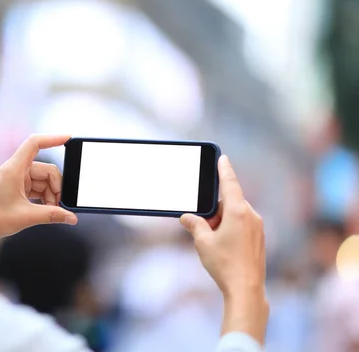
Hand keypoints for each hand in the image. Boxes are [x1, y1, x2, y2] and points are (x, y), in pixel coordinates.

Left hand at [0, 134, 77, 241]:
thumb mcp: (26, 217)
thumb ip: (52, 215)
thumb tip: (71, 218)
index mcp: (14, 169)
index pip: (35, 143)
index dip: (52, 138)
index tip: (68, 139)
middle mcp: (16, 170)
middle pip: (46, 169)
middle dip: (56, 187)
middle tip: (58, 206)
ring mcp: (16, 179)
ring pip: (43, 181)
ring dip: (50, 195)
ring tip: (51, 212)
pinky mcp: (16, 188)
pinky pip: (36, 188)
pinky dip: (43, 198)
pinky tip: (45, 210)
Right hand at [179, 155, 267, 342]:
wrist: (246, 289)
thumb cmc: (224, 264)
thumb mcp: (203, 242)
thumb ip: (195, 224)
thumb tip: (187, 218)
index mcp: (238, 212)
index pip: (230, 183)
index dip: (224, 169)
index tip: (223, 158)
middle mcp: (251, 216)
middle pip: (229, 202)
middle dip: (215, 210)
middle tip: (204, 227)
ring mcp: (258, 227)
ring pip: (236, 215)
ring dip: (222, 221)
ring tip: (213, 242)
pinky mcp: (259, 238)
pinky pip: (243, 225)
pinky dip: (231, 229)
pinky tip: (223, 247)